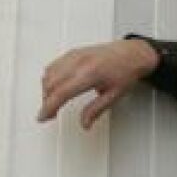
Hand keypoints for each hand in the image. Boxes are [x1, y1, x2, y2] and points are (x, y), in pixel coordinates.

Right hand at [37, 39, 158, 128]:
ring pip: (49, 73)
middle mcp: (79, 62)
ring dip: (47, 90)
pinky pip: (54, 65)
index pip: (61, 92)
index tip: (43, 117)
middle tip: (50, 114)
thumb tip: (84, 124)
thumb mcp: (114, 95)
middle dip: (46, 101)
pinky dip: (50, 78)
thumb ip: (96, 110)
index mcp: (90, 74)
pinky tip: (55, 87)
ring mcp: (75, 55)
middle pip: (51, 84)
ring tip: (54, 103)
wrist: (133, 53)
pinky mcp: (73, 52)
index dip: (49, 107)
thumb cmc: (126, 71)